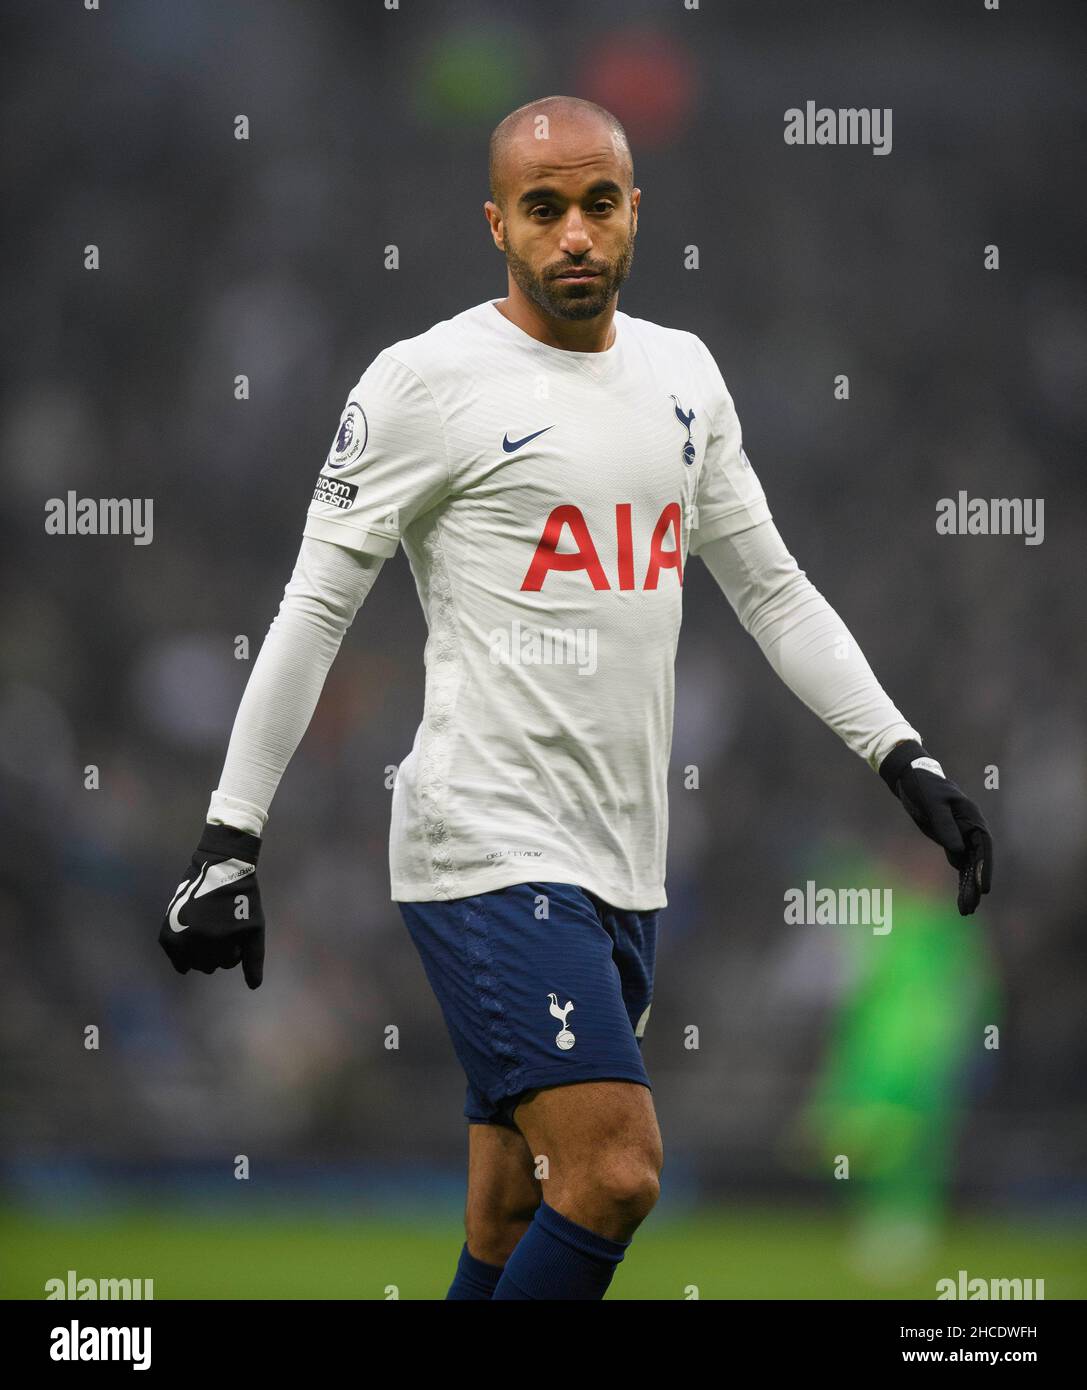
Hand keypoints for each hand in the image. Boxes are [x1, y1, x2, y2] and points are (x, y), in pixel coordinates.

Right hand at [159, 824, 264, 986]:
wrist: (220, 869)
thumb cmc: (242, 899)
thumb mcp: (254, 929)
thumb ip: (253, 959)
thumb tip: (254, 987)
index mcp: (217, 943)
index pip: (227, 962)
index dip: (235, 946)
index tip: (236, 928)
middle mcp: (194, 942)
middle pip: (208, 965)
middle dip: (217, 952)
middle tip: (221, 928)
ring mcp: (178, 936)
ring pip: (190, 963)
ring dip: (200, 952)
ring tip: (207, 928)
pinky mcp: (166, 930)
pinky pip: (174, 955)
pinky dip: (181, 952)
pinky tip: (191, 936)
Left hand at [879, 741, 992, 915]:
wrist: (912, 778)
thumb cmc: (923, 786)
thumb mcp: (932, 804)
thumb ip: (945, 825)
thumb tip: (958, 851)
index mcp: (972, 817)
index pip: (984, 846)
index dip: (985, 868)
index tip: (984, 888)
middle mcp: (972, 829)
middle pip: (978, 861)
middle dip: (975, 884)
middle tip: (971, 906)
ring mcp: (962, 836)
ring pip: (969, 866)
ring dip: (968, 887)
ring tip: (966, 911)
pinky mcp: (951, 842)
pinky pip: (960, 864)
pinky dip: (961, 880)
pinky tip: (962, 898)